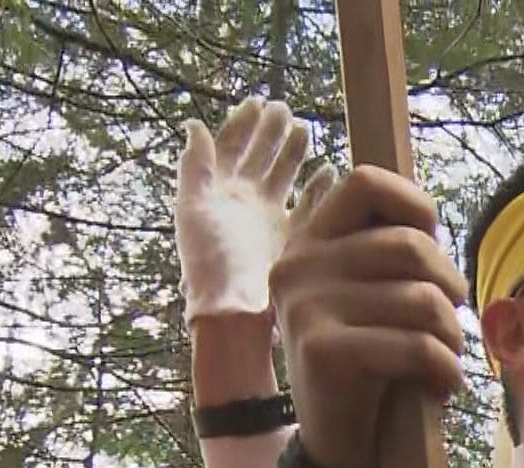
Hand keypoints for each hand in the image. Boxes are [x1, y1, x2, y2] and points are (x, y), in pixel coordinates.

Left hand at [176, 98, 316, 323]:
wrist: (235, 309)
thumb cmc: (210, 263)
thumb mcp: (194, 208)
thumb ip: (195, 167)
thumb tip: (194, 126)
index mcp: (217, 193)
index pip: (230, 148)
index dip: (242, 124)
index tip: (256, 102)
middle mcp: (244, 203)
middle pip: (258, 157)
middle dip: (270, 132)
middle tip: (284, 108)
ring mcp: (269, 220)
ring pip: (284, 177)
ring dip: (293, 153)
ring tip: (305, 129)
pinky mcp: (293, 239)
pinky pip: (309, 207)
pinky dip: (320, 189)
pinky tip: (330, 173)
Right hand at [273, 166, 468, 467]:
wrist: (341, 446)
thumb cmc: (373, 365)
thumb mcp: (374, 298)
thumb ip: (387, 254)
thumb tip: (428, 219)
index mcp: (309, 243)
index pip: (366, 182)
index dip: (416, 206)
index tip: (433, 252)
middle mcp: (298, 267)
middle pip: (410, 245)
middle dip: (450, 288)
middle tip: (450, 325)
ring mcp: (305, 307)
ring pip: (422, 299)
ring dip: (451, 336)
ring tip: (444, 359)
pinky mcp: (322, 350)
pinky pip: (416, 345)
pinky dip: (445, 370)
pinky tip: (441, 386)